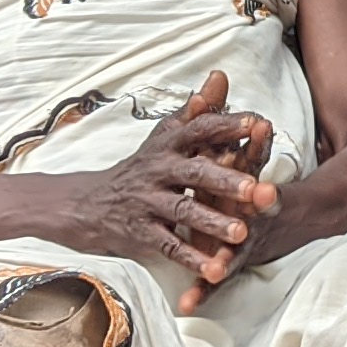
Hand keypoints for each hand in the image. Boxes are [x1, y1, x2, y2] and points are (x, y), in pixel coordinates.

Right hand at [71, 69, 280, 309]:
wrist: (88, 203)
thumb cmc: (141, 167)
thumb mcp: (165, 137)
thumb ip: (197, 112)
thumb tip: (219, 76)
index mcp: (167, 145)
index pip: (199, 130)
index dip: (227, 126)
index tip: (257, 123)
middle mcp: (157, 170)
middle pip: (194, 173)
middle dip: (226, 181)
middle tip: (258, 189)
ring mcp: (146, 202)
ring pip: (183, 212)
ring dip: (213, 223)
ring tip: (243, 233)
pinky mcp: (139, 232)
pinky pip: (168, 246)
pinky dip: (191, 259)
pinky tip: (215, 269)